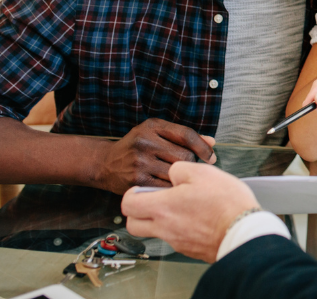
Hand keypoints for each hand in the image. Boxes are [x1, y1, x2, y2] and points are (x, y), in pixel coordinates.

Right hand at [93, 118, 216, 193]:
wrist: (106, 164)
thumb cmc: (136, 147)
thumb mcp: (156, 133)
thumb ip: (184, 136)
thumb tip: (211, 142)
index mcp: (152, 127)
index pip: (186, 135)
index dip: (203, 147)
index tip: (211, 157)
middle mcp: (145, 142)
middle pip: (184, 156)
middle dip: (191, 164)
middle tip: (188, 169)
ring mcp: (140, 162)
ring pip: (176, 173)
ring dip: (182, 178)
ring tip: (178, 178)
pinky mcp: (136, 181)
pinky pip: (165, 187)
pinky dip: (171, 188)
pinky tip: (170, 187)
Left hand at [122, 161, 257, 262]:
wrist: (243, 231)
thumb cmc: (225, 203)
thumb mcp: (203, 173)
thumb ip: (180, 169)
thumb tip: (173, 174)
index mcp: (163, 207)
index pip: (128, 205)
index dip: (131, 194)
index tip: (141, 189)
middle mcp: (164, 228)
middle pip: (133, 225)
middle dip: (137, 212)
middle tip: (153, 200)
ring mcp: (176, 241)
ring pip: (155, 232)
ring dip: (160, 220)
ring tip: (182, 207)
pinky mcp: (189, 250)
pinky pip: (175, 238)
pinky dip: (180, 228)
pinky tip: (197, 218)